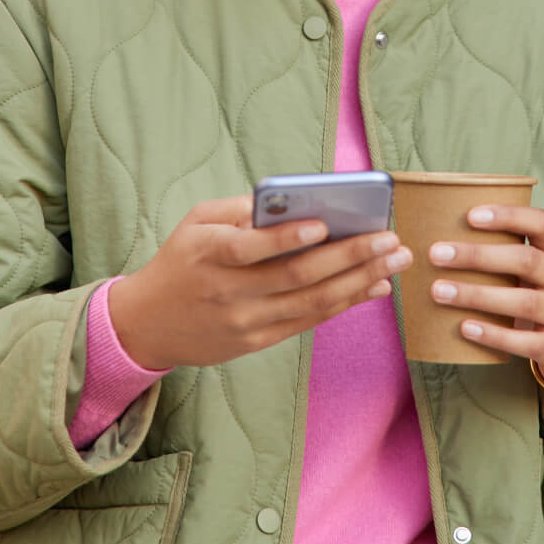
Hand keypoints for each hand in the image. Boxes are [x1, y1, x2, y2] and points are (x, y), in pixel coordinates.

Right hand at [107, 195, 412, 368]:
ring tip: (395, 261)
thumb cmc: (181, 260)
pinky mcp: (255, 342)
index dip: (288, 238)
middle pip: (296, 277)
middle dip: (350, 257)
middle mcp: (228, 291)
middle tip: (391, 239)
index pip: (250, 248)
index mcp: (209, 253)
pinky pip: (308, 321)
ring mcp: (244, 322)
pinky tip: (373, 286)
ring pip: (311, 303)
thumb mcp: (196, 222)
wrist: (148, 324)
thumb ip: (240, 210)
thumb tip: (296, 201)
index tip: (325, 224)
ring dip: (360, 281)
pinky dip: (344, 303)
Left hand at [427, 205, 543, 395]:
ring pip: (524, 301)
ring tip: (440, 291)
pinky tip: (465, 328)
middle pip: (526, 260)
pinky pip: (527, 341)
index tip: (471, 214)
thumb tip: (446, 245)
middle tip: (437, 254)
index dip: (509, 216)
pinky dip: (494, 334)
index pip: (542, 224)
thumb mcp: (542, 276)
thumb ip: (508, 260)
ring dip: (477, 295)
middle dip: (478, 255)